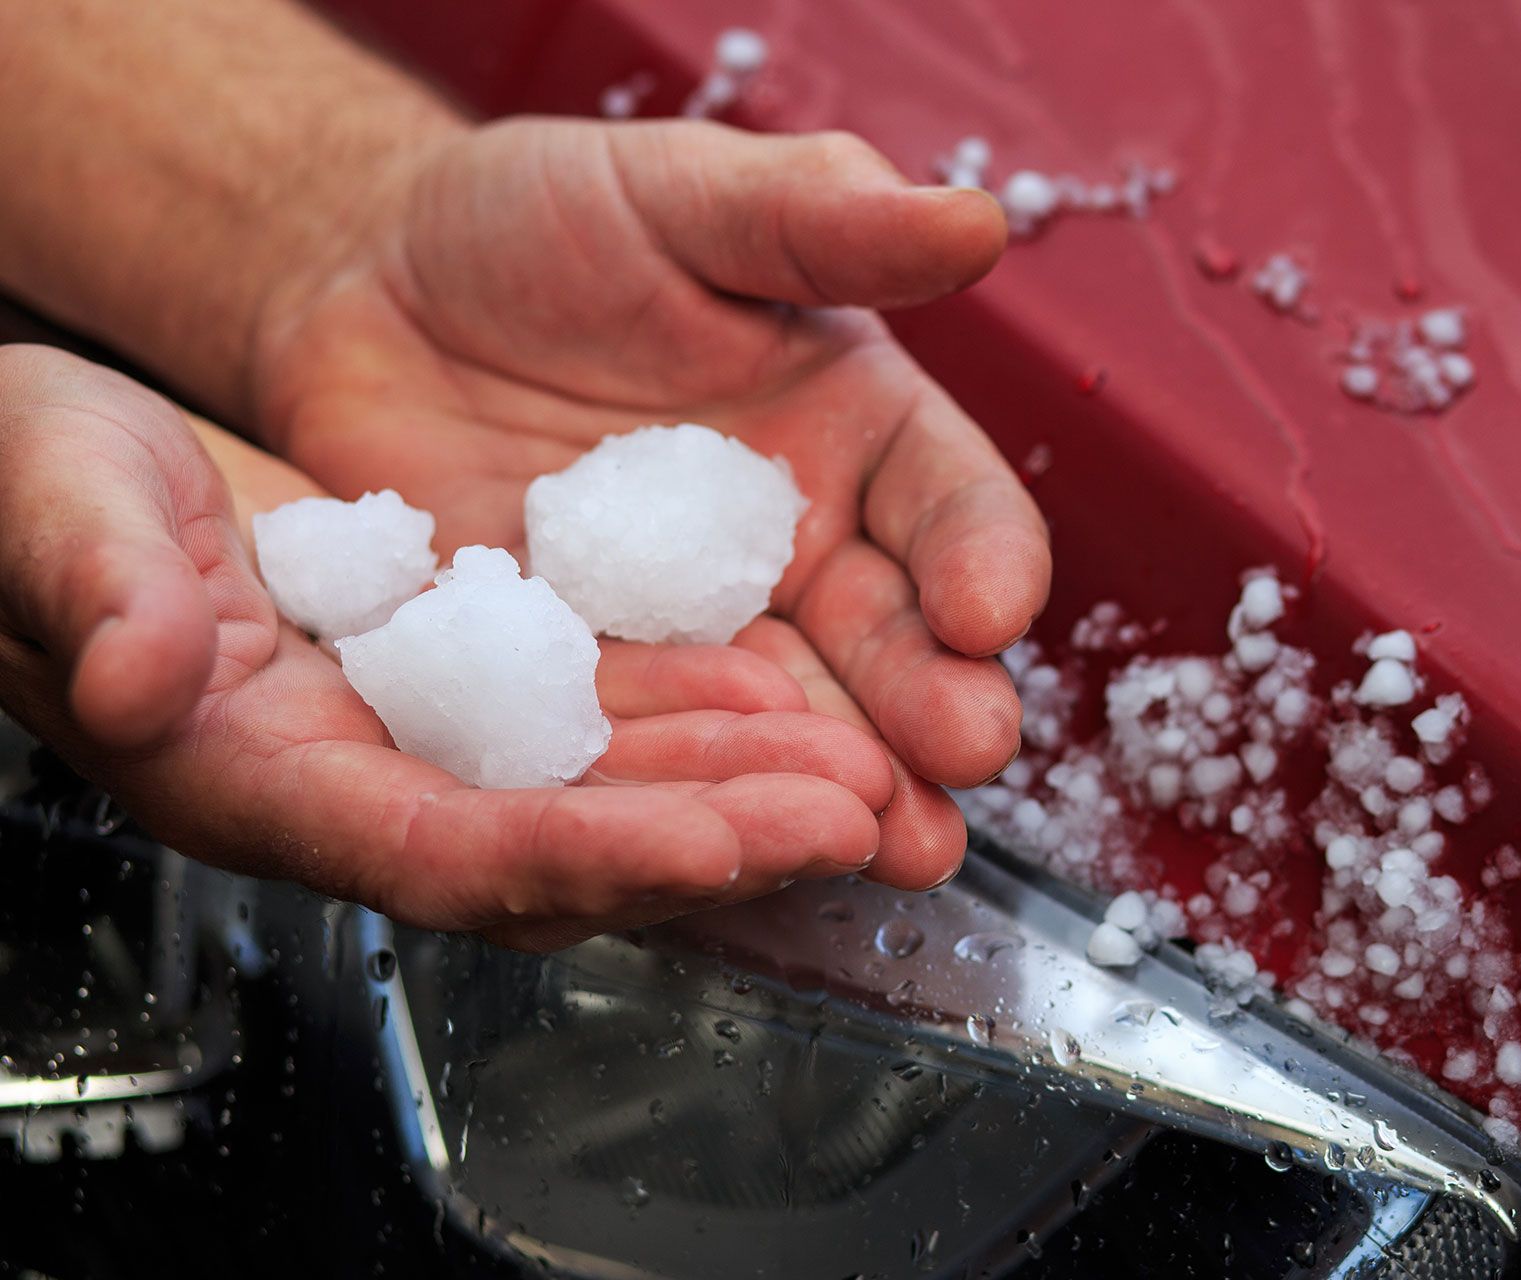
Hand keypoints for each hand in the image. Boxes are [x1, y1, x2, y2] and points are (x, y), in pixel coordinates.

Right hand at [0, 344, 899, 950]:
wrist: (72, 464)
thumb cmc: (29, 484)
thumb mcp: (46, 499)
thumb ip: (91, 585)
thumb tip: (131, 673)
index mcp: (255, 773)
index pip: (441, 849)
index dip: (585, 854)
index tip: (720, 841)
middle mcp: (359, 781)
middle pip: (561, 844)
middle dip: (714, 838)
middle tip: (861, 816)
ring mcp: (420, 738)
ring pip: (602, 789)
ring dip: (737, 786)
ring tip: (868, 769)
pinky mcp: (463, 681)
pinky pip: (596, 718)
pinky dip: (695, 716)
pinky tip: (788, 694)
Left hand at [250, 120, 1050, 889]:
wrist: (371, 286)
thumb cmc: (545, 220)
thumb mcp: (682, 196)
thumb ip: (818, 215)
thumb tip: (974, 218)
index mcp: (854, 435)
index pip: (949, 505)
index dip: (982, 557)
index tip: (990, 610)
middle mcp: (796, 551)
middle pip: (887, 640)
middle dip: (931, 705)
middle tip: (961, 763)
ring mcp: (692, 632)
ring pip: (783, 717)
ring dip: (835, 782)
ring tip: (886, 845)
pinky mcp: (585, 683)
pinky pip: (636, 742)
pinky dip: (678, 793)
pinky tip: (715, 840)